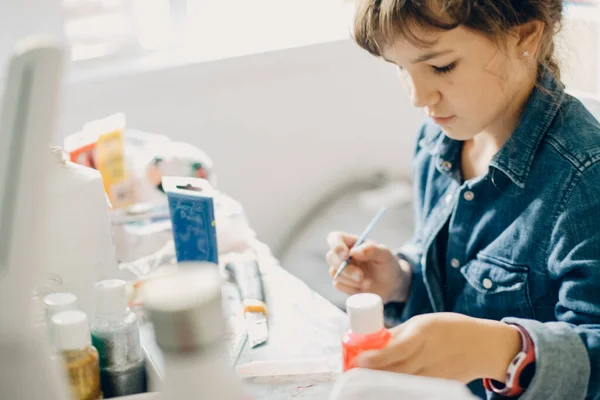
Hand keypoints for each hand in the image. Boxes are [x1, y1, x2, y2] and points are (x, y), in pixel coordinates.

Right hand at [325, 231, 410, 302]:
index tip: (346, 255)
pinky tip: (363, 288)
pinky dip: (351, 288)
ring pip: (334, 273)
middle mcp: (343, 255)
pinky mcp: (342, 283)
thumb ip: (372, 250)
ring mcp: (341, 270)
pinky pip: (338, 285)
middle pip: (331, 257)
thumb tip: (354, 252)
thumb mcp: (385, 254)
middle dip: (346, 268)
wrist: (392, 285)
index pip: (334, 238)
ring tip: (368, 282)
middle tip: (361, 275)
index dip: (336, 245)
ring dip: (351, 280)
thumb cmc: (388, 265)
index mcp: (352, 243)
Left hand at [354, 313, 521, 383]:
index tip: (357, 361)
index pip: (396, 348)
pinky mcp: (441, 385)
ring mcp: (436, 372)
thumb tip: (370, 340)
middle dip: (374, 372)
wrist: (485, 346)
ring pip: (404, 382)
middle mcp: (429, 353)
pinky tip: (388, 386)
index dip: (375, 357)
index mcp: (423, 332)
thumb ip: (398, 334)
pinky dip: (401, 387)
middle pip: (397, 369)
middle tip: (354, 373)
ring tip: (366, 379)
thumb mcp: (423, 323)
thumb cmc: (450, 329)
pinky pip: (416, 388)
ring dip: (384, 381)